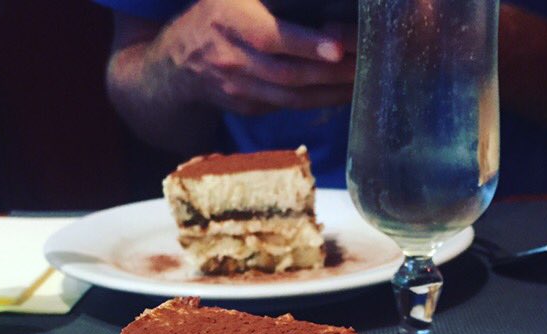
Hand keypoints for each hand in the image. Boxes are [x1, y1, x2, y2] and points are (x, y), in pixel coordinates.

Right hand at [158, 0, 355, 114]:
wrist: (179, 63)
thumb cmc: (216, 13)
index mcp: (230, 20)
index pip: (271, 37)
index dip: (305, 44)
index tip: (337, 48)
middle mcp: (233, 59)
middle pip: (288, 74)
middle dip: (331, 73)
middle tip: (367, 64)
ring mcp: (241, 89)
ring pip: (291, 97)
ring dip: (330, 92)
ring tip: (362, 82)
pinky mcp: (249, 107)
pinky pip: (288, 106)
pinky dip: (317, 101)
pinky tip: (341, 93)